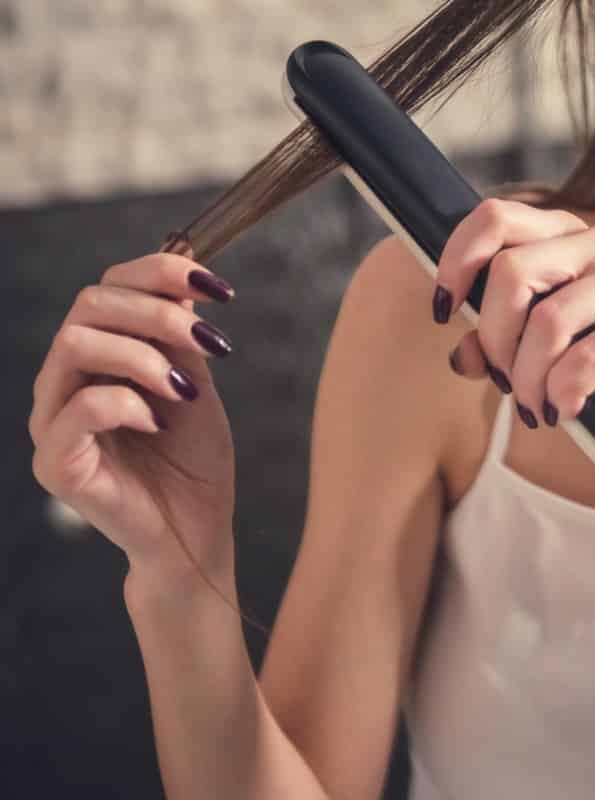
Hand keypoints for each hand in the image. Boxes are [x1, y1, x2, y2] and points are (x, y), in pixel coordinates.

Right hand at [29, 233, 237, 576]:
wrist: (196, 532)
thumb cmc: (193, 460)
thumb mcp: (195, 383)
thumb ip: (179, 336)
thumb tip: (183, 279)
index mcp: (99, 354)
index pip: (109, 286)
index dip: (161, 272)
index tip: (219, 288)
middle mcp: (66, 379)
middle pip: (89, 303)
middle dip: (158, 313)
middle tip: (210, 342)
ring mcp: (53, 419)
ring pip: (75, 343)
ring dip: (143, 355)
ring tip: (184, 389)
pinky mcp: (54, 462)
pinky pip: (77, 407)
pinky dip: (126, 402)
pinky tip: (160, 420)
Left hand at [433, 198, 594, 433]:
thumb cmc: (592, 370)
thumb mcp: (530, 351)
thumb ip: (491, 344)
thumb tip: (462, 354)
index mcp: (565, 233)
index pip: (495, 219)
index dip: (457, 262)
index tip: (443, 311)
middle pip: (512, 272)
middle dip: (496, 339)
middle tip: (504, 380)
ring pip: (547, 320)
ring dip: (529, 377)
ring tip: (535, 408)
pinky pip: (587, 355)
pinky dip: (564, 391)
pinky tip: (566, 408)